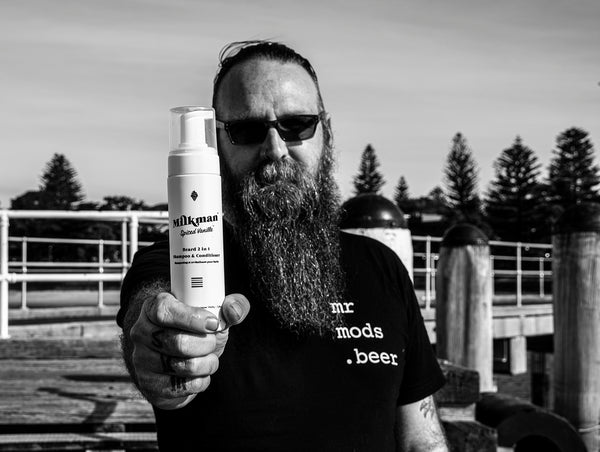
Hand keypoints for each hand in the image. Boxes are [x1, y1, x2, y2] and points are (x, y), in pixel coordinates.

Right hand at [128, 292, 249, 409]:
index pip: (164, 311)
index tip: (213, 323)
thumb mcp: (213, 313)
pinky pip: (181, 388)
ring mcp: (142, 360)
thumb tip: (233, 310)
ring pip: (182, 366)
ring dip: (207, 363)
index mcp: (153, 307)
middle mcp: (141, 333)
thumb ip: (231, 306)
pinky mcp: (149, 385)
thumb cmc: (196, 329)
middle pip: (177, 342)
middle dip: (206, 344)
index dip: (191, 318)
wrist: (178, 355)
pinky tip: (200, 374)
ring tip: (210, 358)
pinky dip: (200, 381)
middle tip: (213, 342)